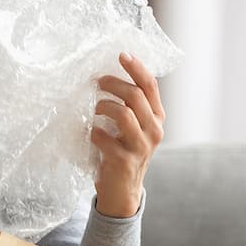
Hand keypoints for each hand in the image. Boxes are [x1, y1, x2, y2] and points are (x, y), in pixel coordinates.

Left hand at [91, 53, 165, 217]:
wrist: (122, 191)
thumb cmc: (122, 151)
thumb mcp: (132, 127)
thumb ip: (128, 106)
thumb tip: (107, 75)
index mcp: (156, 117)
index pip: (150, 86)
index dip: (136, 68)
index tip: (121, 54)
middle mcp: (153, 130)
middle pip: (135, 96)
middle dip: (113, 83)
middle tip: (96, 81)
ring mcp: (140, 146)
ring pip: (123, 113)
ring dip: (103, 106)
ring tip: (94, 108)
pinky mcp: (124, 160)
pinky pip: (104, 137)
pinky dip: (93, 132)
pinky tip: (89, 133)